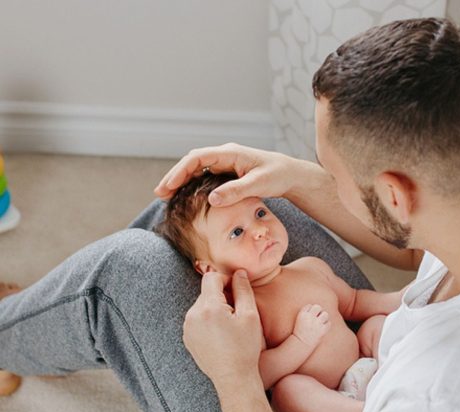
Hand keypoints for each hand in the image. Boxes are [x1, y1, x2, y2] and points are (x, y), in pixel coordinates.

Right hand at [154, 143, 299, 203]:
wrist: (290, 175)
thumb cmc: (277, 176)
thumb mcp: (258, 184)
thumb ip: (236, 191)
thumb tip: (211, 200)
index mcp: (230, 153)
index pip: (197, 158)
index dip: (180, 171)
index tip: (167, 187)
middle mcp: (224, 155)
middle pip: (191, 162)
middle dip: (174, 177)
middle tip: (159, 194)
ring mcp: (224, 163)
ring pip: (196, 169)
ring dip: (181, 181)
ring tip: (166, 197)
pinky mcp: (227, 172)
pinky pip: (204, 176)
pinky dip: (192, 185)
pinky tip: (185, 197)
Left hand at [183, 269, 263, 388]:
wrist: (233, 378)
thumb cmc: (245, 347)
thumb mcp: (250, 315)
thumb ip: (243, 289)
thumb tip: (239, 272)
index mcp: (209, 308)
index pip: (212, 278)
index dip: (226, 279)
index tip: (237, 290)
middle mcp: (193, 315)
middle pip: (206, 291)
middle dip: (221, 295)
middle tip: (237, 310)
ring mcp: (187, 327)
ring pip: (202, 304)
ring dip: (214, 307)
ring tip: (229, 324)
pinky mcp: (187, 337)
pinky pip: (197, 318)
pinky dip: (208, 319)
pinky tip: (220, 333)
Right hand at [292, 304, 330, 349]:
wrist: (301, 344)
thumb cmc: (300, 332)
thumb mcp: (300, 320)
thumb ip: (307, 313)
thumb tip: (318, 309)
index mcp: (302, 314)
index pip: (309, 305)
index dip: (311, 310)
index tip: (310, 316)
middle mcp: (309, 317)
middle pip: (318, 307)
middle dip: (318, 311)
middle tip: (317, 318)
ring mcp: (316, 324)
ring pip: (325, 314)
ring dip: (324, 317)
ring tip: (321, 322)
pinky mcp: (322, 330)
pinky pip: (329, 323)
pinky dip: (327, 325)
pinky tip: (323, 328)